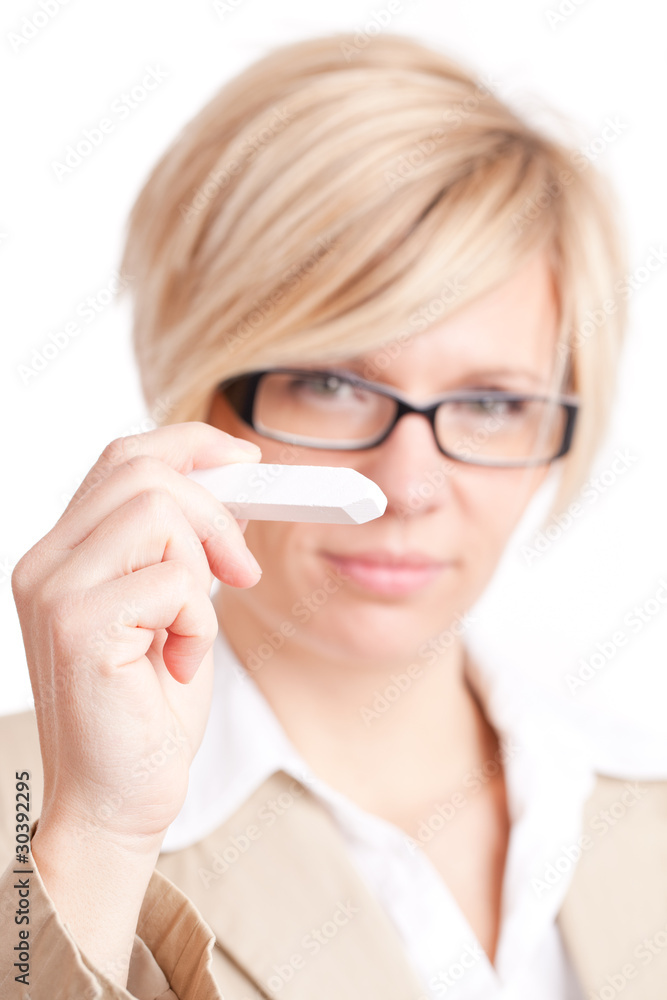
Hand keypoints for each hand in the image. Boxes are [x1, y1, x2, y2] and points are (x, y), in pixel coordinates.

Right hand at [12, 422, 261, 848]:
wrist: (118, 801)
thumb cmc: (149, 710)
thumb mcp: (174, 607)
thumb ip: (182, 546)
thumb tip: (229, 485)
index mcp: (64, 553)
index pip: (122, 458)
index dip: (190, 445)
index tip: (244, 460)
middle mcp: (47, 564)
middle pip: (142, 469)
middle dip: (215, 508)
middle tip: (241, 569)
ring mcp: (55, 592)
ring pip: (158, 509)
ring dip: (203, 569)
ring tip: (194, 629)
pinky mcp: (80, 628)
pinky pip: (174, 580)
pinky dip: (200, 621)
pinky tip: (181, 664)